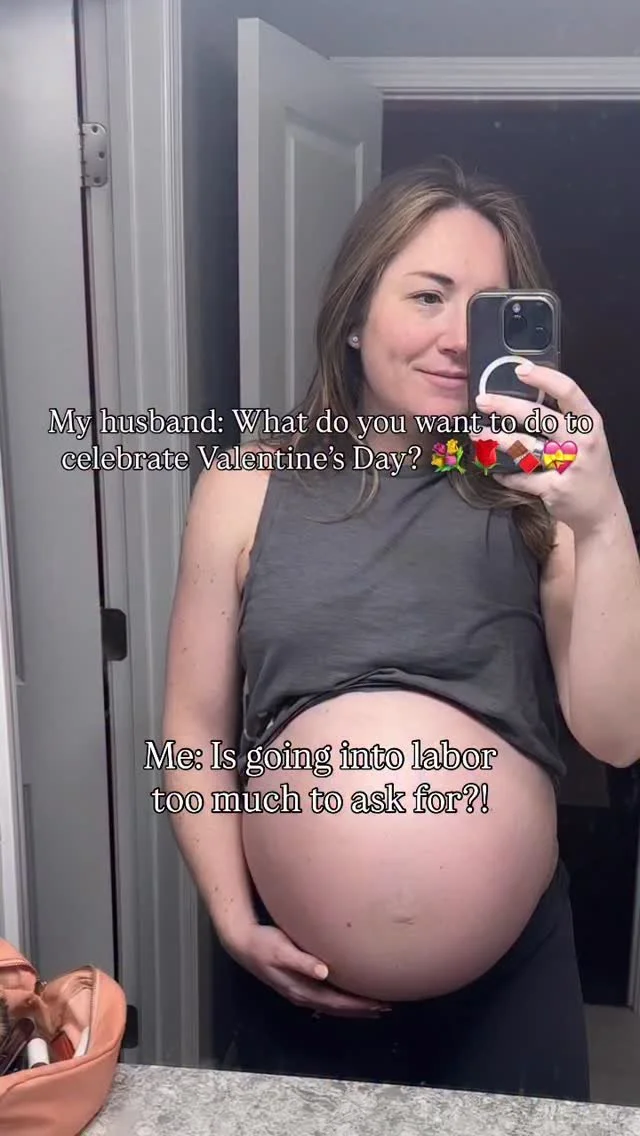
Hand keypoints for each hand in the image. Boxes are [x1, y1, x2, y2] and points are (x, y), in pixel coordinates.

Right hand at [222, 921, 390, 1017]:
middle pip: (337, 1007)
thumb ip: (302, 961)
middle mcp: (302, 995)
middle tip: (386, 1008)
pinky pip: (325, 999)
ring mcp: (299, 992)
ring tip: (373, 1008)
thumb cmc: (263, 944)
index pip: (336, 1001)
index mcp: (301, 989)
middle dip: (361, 1010)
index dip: (358, 1005)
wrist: (243, 944)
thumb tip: (323, 972)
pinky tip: (347, 997)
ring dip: (352, 1008)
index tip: (379, 1004)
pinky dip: (340, 1002)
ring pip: (332, 1006)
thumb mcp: (281, 950)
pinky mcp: (297, 984)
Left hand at [475, 361, 622, 536]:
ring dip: (497, 439)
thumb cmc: (588, 466)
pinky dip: (505, 473)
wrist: (601, 510)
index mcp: (589, 422)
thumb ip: (562, 419)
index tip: (520, 370)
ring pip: (525, 446)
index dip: (543, 378)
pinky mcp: (554, 488)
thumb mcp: (585, 437)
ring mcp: (568, 466)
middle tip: (482, 401)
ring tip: (478, 433)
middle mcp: (581, 441)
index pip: (568, 392)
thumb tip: (522, 395)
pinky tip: (495, 470)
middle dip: (505, 406)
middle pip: (539, 417)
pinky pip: (521, 477)